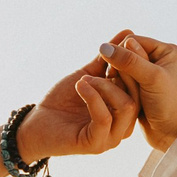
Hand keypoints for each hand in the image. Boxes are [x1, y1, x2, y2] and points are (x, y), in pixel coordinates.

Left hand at [15, 50, 141, 159]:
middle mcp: (123, 126)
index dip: (134, 64)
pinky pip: (104, 118)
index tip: (126, 43)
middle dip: (125, 72)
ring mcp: (111, 138)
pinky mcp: (96, 144)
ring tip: (84, 79)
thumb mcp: (88, 75)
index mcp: (124, 111)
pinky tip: (80, 85)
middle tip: (110, 55)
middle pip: (138, 96)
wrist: (36, 124)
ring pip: (126, 106)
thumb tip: (127, 32)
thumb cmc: (62, 101)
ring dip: (105, 86)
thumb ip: (106, 59)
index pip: (140, 87)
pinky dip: (93, 97)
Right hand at [95, 31, 176, 150]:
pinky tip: (119, 97)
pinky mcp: (140, 88)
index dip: (121, 54)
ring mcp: (149, 75)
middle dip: (120, 69)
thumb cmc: (169, 104)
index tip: (118, 72)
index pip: (133, 41)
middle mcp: (159, 60)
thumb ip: (130, 61)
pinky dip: (118, 88)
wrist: (173, 134)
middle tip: (122, 85)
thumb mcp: (152, 79)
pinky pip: (122, 82)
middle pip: (126, 55)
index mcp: (167, 51)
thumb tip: (104, 46)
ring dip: (118, 80)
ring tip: (124, 93)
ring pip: (122, 69)